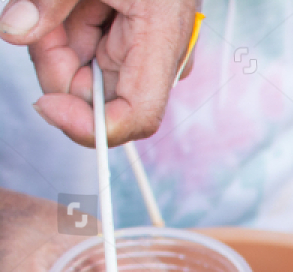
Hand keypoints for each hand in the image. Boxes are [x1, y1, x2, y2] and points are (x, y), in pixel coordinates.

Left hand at [2, 0, 201, 145]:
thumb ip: (48, 1)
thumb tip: (12, 32)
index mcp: (162, 41)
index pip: (137, 116)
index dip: (90, 124)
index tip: (45, 103)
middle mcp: (159, 55)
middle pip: (99, 95)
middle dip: (56, 64)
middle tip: (33, 17)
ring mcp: (145, 48)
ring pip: (86, 72)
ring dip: (56, 42)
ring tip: (52, 2)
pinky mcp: (132, 39)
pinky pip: (90, 51)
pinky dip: (65, 31)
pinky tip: (65, 5)